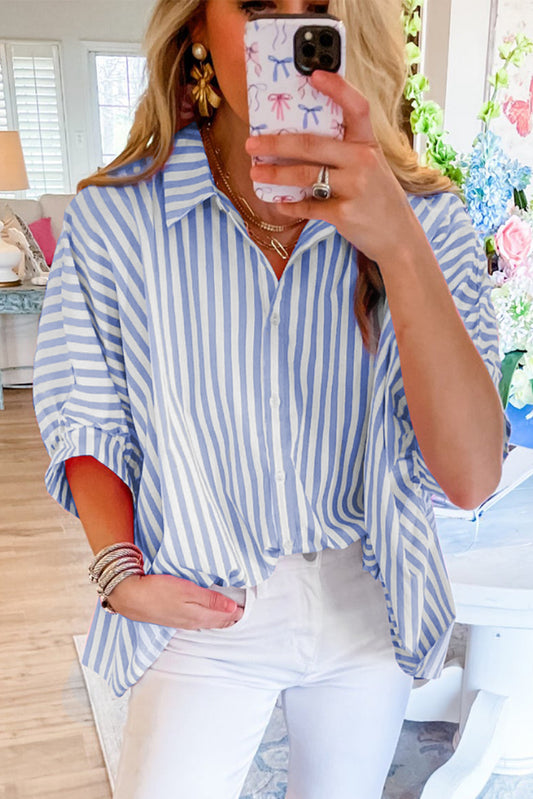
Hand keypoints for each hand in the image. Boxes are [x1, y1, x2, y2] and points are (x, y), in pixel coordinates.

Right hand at [107, 574, 243, 628]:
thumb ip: (211, 599)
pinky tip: (208, 615)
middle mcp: (192, 623)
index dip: (238, 613)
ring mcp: (182, 623)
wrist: (130, 596)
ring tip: (232, 615)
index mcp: (198, 616)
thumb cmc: (158, 590)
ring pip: (208, 623)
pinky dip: (208, 618)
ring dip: (220, 619)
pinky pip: (197, 621)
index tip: (249, 607)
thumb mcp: (188, 591)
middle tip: (245, 612)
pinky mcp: (173, 619)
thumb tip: (233, 608)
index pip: (225, 617)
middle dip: (232, 618)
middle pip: (217, 622)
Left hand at [245, 70, 417, 264]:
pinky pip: (309, 205)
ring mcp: (354, 187)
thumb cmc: (378, 198)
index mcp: (368, 145)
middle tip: (252, 144)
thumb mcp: (371, 167)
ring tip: (256, 173)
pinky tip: (279, 203)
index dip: (337, 88)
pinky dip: (291, 205)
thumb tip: (299, 142)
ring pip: (305, 175)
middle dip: (276, 144)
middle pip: (312, 145)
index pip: (356, 108)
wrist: (398, 237)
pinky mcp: (344, 213)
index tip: (313, 75)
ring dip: (275, 175)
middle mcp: (363, 162)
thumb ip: (345, 152)